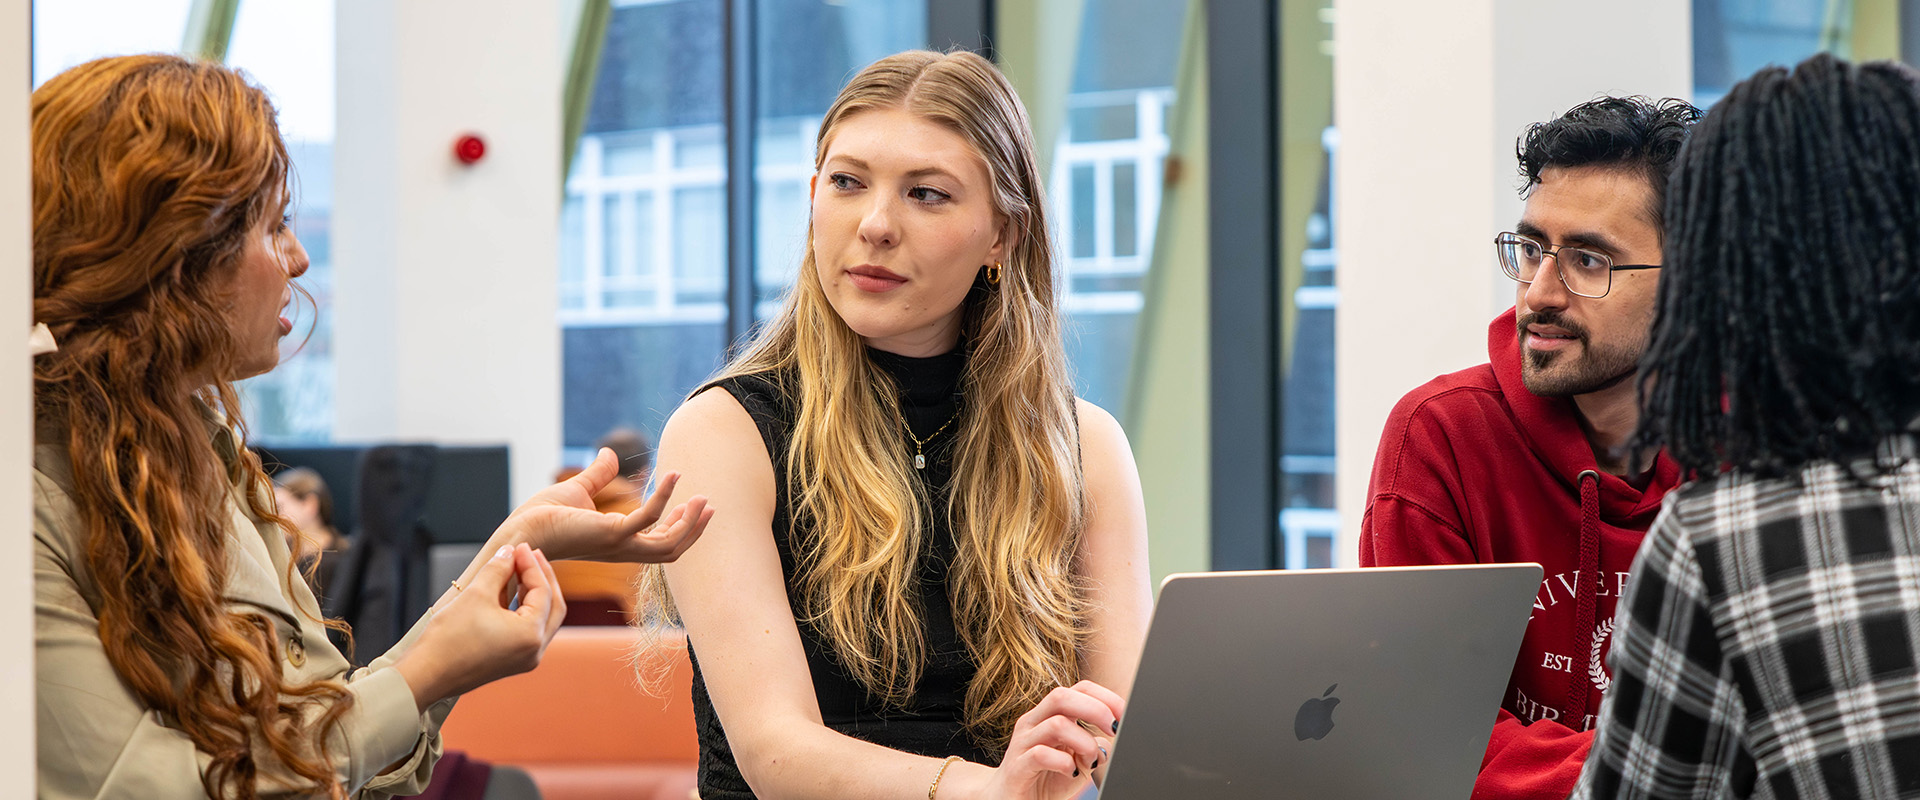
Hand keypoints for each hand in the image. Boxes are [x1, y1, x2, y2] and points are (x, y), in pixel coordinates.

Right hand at [395, 543, 566, 709]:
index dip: (531, 565)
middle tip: (529, 554)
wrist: (425, 675)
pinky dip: (524, 609)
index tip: (520, 546)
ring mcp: (525, 659)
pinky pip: (528, 630)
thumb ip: (498, 568)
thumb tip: (509, 552)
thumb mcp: (476, 593)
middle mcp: (534, 651)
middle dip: (542, 577)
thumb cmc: (448, 639)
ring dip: (533, 592)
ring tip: (519, 568)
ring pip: (542, 618)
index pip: (542, 591)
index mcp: (531, 635)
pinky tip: (510, 590)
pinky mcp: (512, 662)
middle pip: (553, 606)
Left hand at [496, 447, 714, 562]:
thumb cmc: (543, 516)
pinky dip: (664, 497)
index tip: (694, 506)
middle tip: (710, 505)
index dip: (680, 528)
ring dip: (689, 522)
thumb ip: (598, 475)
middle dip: (693, 530)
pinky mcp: (611, 533)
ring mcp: (619, 544)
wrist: (522, 530)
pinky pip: (648, 518)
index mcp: (618, 544)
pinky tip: (672, 475)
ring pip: (668, 544)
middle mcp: (622, 549)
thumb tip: (609, 453)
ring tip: (702, 497)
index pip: (659, 544)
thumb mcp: (578, 491)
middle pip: (671, 551)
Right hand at [982, 681, 1123, 799]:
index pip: (1078, 689)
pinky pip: (1041, 754)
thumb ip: (1092, 746)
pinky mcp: (1017, 767)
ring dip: (1084, 742)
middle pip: (1062, 696)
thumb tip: (1110, 739)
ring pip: (1056, 724)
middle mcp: (1033, 722)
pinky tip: (1070, 771)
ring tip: (1090, 761)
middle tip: (1114, 729)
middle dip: (1096, 710)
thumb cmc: (1046, 779)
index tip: (1124, 715)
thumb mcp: (1077, 760)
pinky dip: (1063, 762)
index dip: (1106, 697)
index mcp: (1049, 715)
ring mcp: (1022, 743)